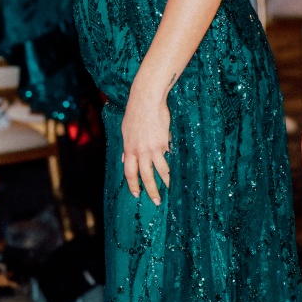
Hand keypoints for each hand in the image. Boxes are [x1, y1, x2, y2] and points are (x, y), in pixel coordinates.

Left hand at [119, 86, 171, 204]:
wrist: (146, 100)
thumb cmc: (135, 113)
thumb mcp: (125, 131)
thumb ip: (127, 147)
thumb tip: (126, 159)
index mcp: (129, 149)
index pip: (129, 172)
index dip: (133, 185)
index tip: (136, 194)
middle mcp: (140, 151)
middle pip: (146, 176)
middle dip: (151, 190)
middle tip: (157, 201)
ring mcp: (153, 148)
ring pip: (160, 169)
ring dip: (165, 181)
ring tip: (169, 188)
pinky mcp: (164, 142)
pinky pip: (168, 156)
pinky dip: (171, 162)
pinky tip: (176, 169)